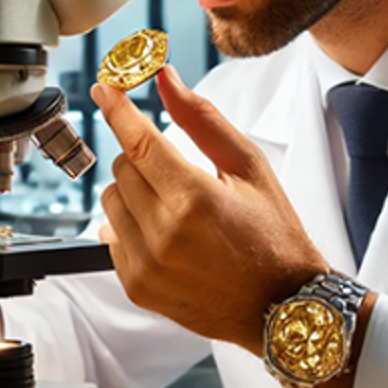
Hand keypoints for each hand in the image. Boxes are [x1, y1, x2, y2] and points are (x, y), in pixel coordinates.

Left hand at [92, 65, 328, 355]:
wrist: (282, 307)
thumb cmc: (274, 236)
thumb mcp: (249, 167)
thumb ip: (203, 119)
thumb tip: (167, 80)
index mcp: (194, 199)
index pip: (138, 141)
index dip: (117, 109)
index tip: (106, 89)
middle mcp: (164, 234)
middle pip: (121, 168)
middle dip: (142, 157)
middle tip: (176, 169)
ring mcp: (146, 265)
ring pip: (111, 200)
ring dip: (134, 191)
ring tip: (174, 205)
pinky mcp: (137, 287)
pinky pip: (111, 236)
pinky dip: (131, 225)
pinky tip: (167, 233)